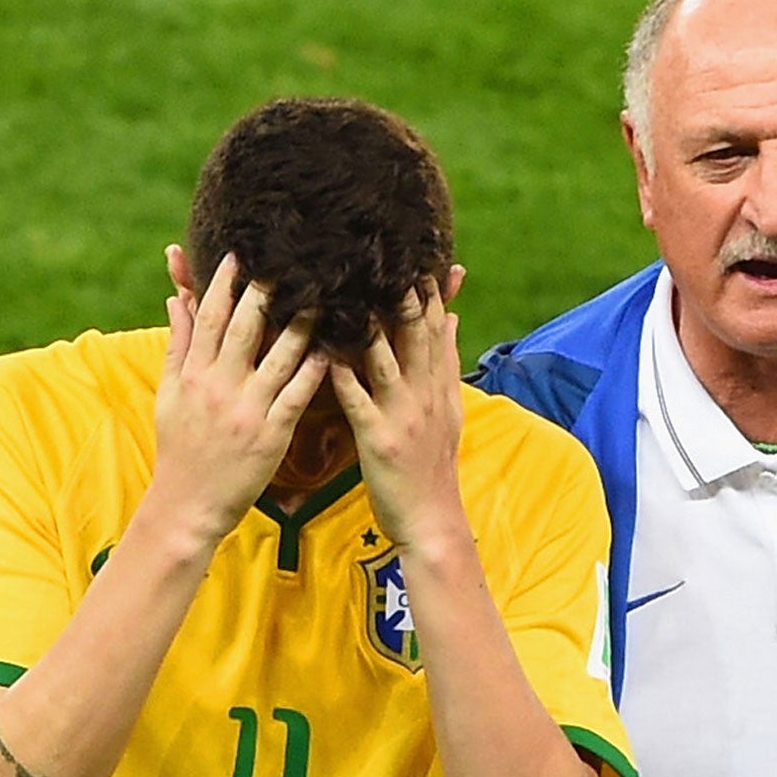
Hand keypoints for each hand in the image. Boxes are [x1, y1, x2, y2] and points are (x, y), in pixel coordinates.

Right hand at [149, 248, 328, 544]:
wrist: (187, 504)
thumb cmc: (179, 448)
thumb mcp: (170, 394)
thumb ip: (178, 345)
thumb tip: (177, 299)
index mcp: (194, 374)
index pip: (210, 317)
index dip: (224, 283)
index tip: (240, 254)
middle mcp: (220, 387)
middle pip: (245, 328)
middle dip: (265, 291)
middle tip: (289, 260)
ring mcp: (247, 410)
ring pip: (278, 357)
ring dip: (301, 324)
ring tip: (323, 296)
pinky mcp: (271, 435)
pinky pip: (296, 396)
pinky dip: (313, 372)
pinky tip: (330, 349)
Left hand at [329, 270, 467, 549]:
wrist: (432, 521)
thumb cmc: (432, 468)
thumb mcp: (449, 411)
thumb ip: (446, 363)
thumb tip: (451, 317)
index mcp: (438, 387)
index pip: (435, 329)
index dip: (429, 290)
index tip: (417, 256)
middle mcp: (424, 395)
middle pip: (414, 335)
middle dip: (402, 294)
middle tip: (384, 255)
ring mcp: (402, 416)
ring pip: (385, 360)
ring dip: (369, 324)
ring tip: (349, 288)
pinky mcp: (379, 440)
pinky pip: (358, 401)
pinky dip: (343, 376)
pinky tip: (325, 352)